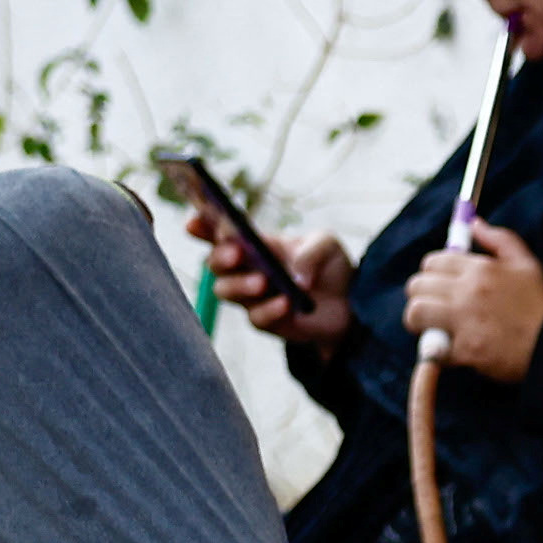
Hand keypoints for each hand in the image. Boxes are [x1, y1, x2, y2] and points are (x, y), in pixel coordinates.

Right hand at [207, 213, 353, 348]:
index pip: (219, 230)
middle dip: (221, 256)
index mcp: (253, 242)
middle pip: (214, 261)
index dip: (201, 225)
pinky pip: (255, 317)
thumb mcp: (327, 246)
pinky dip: (269, 309)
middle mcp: (244, 268)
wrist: (349, 304)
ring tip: (263, 281)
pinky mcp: (264, 320)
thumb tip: (297, 277)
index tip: (193, 222)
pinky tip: (285, 303)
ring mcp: (251, 295)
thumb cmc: (329, 266)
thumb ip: (311, 252)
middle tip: (237, 252)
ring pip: (225, 290)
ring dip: (240, 284)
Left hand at [405, 228, 542, 382]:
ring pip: (416, 313)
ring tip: (432, 327)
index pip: (433, 262)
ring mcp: (464, 321)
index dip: (431, 273)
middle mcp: (467, 292)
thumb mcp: (525, 263)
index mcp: (480, 269)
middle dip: (420, 295)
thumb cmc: (538, 304)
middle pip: (417, 286)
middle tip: (432, 306)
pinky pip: (434, 346)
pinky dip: (439, 350)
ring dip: (419, 321)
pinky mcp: (464, 350)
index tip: (438, 283)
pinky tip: (450, 349)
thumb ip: (499, 238)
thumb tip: (474, 222)